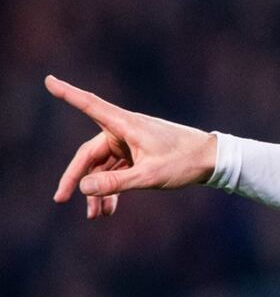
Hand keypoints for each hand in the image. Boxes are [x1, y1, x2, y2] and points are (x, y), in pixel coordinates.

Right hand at [46, 75, 217, 218]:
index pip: (90, 106)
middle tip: (60, 199)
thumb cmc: (184, 162)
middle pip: (90, 153)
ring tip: (95, 216)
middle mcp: (125, 130)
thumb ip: (116, 183)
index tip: (48, 80)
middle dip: (76, 177)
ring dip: (98, 189)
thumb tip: (84, 188)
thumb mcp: (149, 176)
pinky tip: (108, 209)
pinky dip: (112, 187)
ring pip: (104, 166)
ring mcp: (131, 143)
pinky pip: (118, 170)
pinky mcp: (139, 154)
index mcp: (126, 125)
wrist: (213, 160)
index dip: (68, 94)